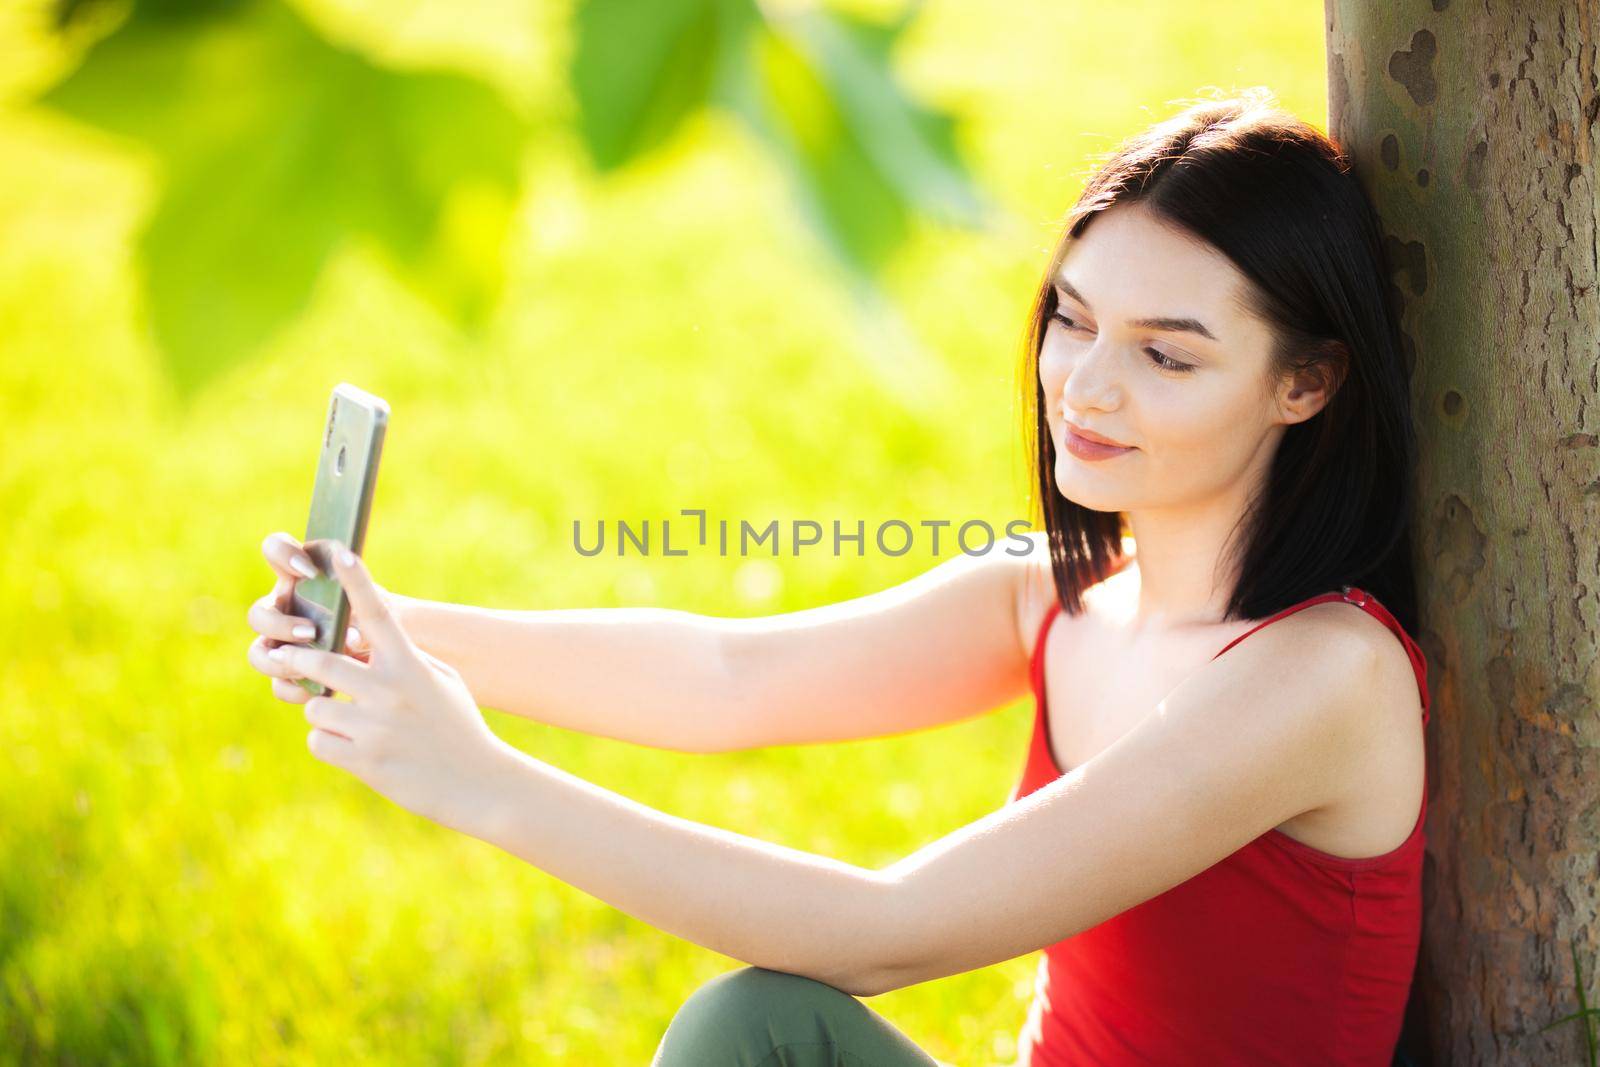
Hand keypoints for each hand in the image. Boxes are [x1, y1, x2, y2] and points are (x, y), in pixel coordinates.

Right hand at [247, 532, 379, 702]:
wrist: (396, 652)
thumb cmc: (384, 616)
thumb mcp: (379, 607)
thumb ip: (362, 617)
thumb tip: (351, 640)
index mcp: (301, 577)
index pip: (275, 550)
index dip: (283, 554)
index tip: (310, 571)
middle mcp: (285, 607)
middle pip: (258, 615)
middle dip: (280, 625)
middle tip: (311, 632)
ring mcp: (283, 642)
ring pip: (259, 653)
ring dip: (278, 662)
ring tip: (310, 668)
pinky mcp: (292, 673)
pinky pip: (279, 684)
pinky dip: (295, 689)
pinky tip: (317, 691)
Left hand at [262, 544, 512, 831]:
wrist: (478, 783)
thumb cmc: (459, 727)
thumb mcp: (443, 684)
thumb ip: (406, 661)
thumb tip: (364, 642)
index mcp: (410, 666)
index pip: (379, 615)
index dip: (358, 582)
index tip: (341, 553)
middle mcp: (391, 692)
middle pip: (320, 660)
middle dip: (298, 659)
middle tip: (285, 658)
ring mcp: (376, 727)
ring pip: (315, 706)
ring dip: (323, 714)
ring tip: (350, 725)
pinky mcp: (365, 761)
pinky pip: (319, 742)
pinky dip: (329, 745)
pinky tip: (356, 751)